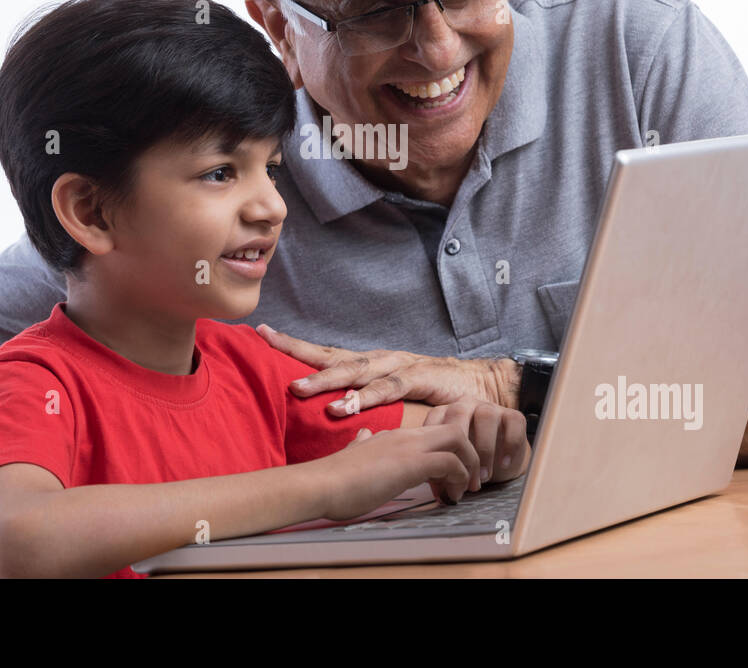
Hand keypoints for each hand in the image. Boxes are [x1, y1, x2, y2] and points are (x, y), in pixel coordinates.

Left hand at [258, 324, 520, 414]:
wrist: (484, 385)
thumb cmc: (436, 392)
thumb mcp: (395, 397)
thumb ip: (368, 403)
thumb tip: (333, 414)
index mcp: (371, 363)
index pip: (327, 352)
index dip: (295, 344)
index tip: (263, 333)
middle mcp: (379, 360)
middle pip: (332, 353)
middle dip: (298, 349)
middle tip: (267, 343)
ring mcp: (398, 366)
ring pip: (355, 371)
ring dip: (326, 380)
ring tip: (298, 389)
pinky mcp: (419, 378)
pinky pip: (388, 389)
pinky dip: (365, 398)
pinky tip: (345, 407)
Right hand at [312, 423, 481, 520]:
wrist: (317, 485)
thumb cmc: (332, 480)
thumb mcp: (353, 456)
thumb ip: (362, 445)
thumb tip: (363, 436)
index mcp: (394, 435)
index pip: (437, 430)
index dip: (451, 451)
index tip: (451, 477)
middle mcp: (405, 435)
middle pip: (456, 427)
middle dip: (470, 453)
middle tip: (469, 482)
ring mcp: (408, 446)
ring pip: (459, 438)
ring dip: (469, 466)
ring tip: (463, 491)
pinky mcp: (410, 463)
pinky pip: (451, 462)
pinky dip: (459, 479)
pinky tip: (450, 497)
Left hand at [422, 397, 529, 491]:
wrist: (503, 461)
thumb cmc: (472, 461)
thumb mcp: (455, 463)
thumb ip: (444, 470)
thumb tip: (439, 492)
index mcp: (448, 413)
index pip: (436, 417)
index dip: (436, 441)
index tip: (438, 468)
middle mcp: (468, 406)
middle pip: (459, 412)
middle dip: (459, 444)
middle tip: (462, 472)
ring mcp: (491, 409)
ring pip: (486, 416)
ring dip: (484, 448)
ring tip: (484, 475)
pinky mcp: (514, 416)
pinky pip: (514, 423)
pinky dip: (509, 445)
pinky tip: (504, 464)